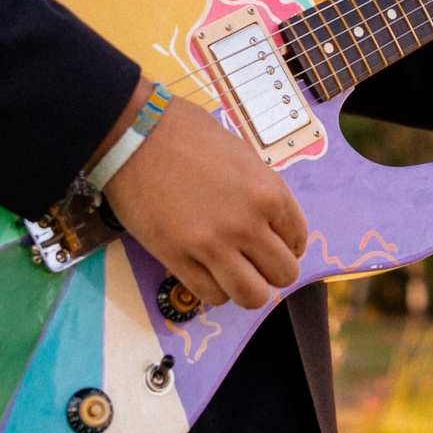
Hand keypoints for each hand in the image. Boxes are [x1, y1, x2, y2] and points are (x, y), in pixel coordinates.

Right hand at [101, 96, 307, 310]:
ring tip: (232, 272)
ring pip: (252, 297)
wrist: (135, 135)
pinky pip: (212, 296)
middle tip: (254, 260)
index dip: (286, 245)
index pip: (297, 241)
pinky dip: (215, 290)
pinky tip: (207, 272)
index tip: (272, 243)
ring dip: (246, 288)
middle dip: (271, 270)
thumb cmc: (187, 135)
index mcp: (268, 193)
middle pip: (283, 275)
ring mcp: (212, 246)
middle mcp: (247, 224)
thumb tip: (270, 224)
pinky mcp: (178, 259)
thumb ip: (261, 192)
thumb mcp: (243, 155)